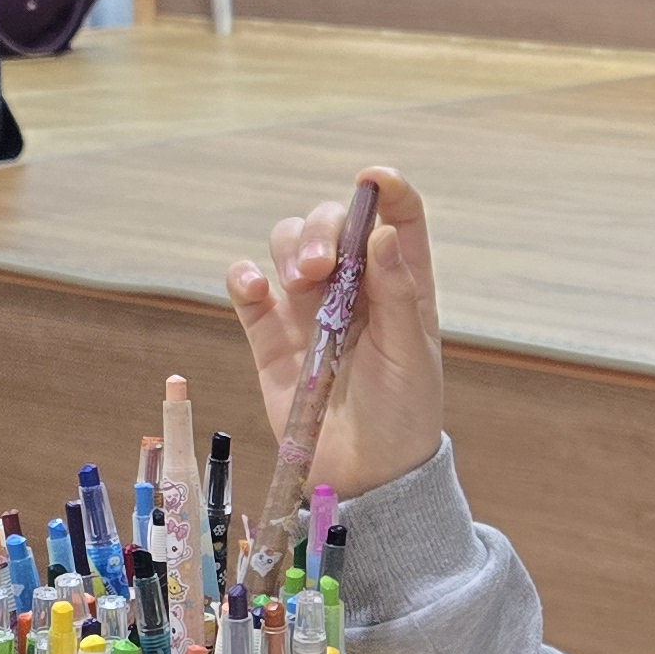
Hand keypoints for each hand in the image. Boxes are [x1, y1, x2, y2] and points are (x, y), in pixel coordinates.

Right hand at [228, 166, 444, 501]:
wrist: (367, 475)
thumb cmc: (403, 414)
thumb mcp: (411, 356)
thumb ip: (398, 294)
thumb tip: (384, 232)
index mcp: (400, 283)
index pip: (398, 217)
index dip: (387, 189)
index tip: (372, 178)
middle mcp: (352, 285)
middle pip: (331, 224)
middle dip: (322, 229)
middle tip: (319, 269)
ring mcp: (308, 307)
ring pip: (287, 245)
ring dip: (287, 249)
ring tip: (298, 284)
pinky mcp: (271, 335)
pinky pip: (249, 290)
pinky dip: (243, 277)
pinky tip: (252, 288)